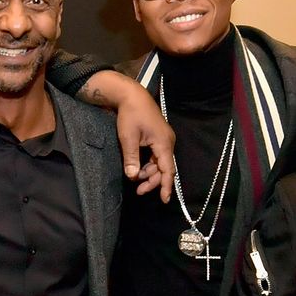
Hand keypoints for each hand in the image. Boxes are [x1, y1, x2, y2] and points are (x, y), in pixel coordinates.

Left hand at [82, 70, 176, 200]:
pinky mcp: (158, 138)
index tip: (164, 200)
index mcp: (163, 143)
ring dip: (149, 173)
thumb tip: (133, 177)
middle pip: (164, 168)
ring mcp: (164, 140)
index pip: (168, 170)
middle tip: (138, 191)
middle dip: (152, 181)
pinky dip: (149, 164)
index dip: (166, 186)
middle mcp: (168, 142)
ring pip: (160, 163)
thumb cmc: (131, 114)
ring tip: (135, 179)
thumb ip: (131, 159)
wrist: (132, 95)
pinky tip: (138, 169)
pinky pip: (157, 156)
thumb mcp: (128, 138)